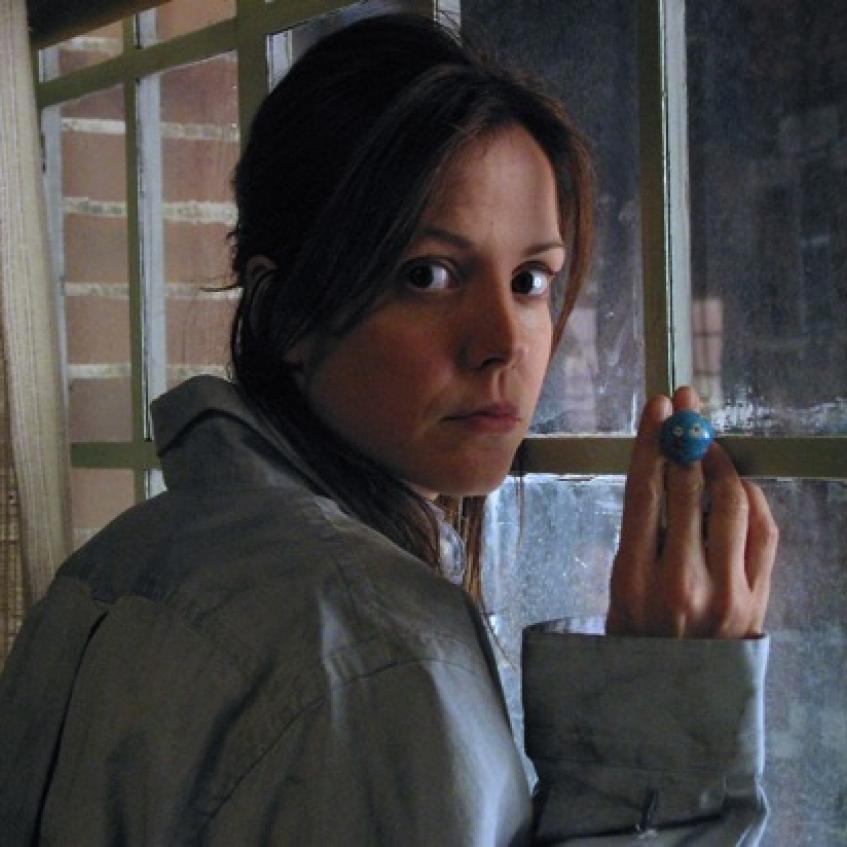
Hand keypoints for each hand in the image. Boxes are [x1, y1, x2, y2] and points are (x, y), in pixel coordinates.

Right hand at [606, 386, 777, 638]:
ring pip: (731, 502)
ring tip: (710, 442)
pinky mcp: (757, 600)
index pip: (642, 492)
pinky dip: (753, 497)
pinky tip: (739, 482)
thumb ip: (637, 539)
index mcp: (633, 580)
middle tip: (686, 405)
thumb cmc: (635, 644)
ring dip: (721, 461)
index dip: (651, 442)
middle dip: (687, 436)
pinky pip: (763, 532)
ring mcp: (726, 592)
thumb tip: (659, 474)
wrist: (676, 705)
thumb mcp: (616, 594)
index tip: (656, 407)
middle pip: (686, 488)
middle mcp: (680, 582)